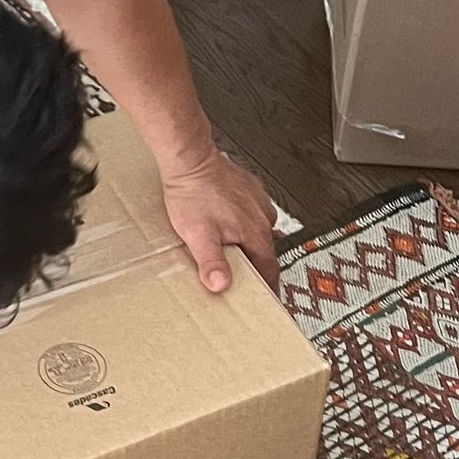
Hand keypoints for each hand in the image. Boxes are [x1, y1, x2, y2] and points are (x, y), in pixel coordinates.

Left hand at [161, 150, 278, 295]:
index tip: (268, 298)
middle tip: (247, 279)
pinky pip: (252, 213)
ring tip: (236, 252)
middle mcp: (263, 217)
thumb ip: (212, 262)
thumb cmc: (192, 194)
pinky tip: (230, 224)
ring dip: (251, 244)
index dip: (268, 287)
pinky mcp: (249, 189)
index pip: (269, 270)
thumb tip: (221, 285)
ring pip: (259, 231)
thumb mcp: (198, 235)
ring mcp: (257, 201)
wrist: (190, 159)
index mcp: (256, 233)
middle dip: (257, 267)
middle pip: (265, 252)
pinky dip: (245, 223)